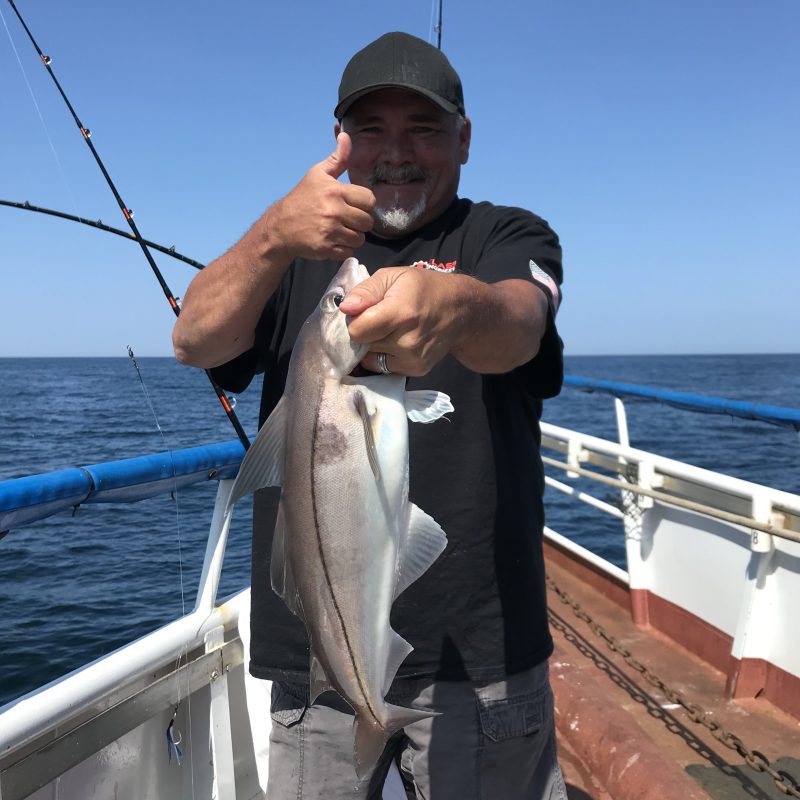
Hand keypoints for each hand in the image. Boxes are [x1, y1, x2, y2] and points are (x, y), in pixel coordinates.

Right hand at [265, 133, 375, 260]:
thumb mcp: (317, 175)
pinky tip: (334, 241)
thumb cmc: (302, 199)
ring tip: (341, 230)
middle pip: (368, 221)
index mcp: (335, 192)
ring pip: (360, 238)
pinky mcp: (326, 249)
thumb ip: (337, 158)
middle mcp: (334, 211)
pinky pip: (349, 251)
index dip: (364, 203)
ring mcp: (330, 232)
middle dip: (360, 221)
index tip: (353, 204)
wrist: (280, 227)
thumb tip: (345, 134)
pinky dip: (344, 248)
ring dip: (353, 236)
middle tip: (347, 219)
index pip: (369, 200)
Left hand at [340, 267, 465, 376]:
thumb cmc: (423, 288)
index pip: (357, 331)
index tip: (365, 311)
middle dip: (365, 332)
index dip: (355, 320)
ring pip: (371, 358)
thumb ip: (365, 291)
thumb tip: (346, 309)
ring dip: (374, 345)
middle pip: (363, 345)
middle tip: (380, 319)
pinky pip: (383, 367)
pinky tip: (397, 342)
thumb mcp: (393, 276)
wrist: (460, 310)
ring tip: (390, 330)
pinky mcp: (416, 370)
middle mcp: (407, 341)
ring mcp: (412, 359)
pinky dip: (384, 355)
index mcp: (401, 313)